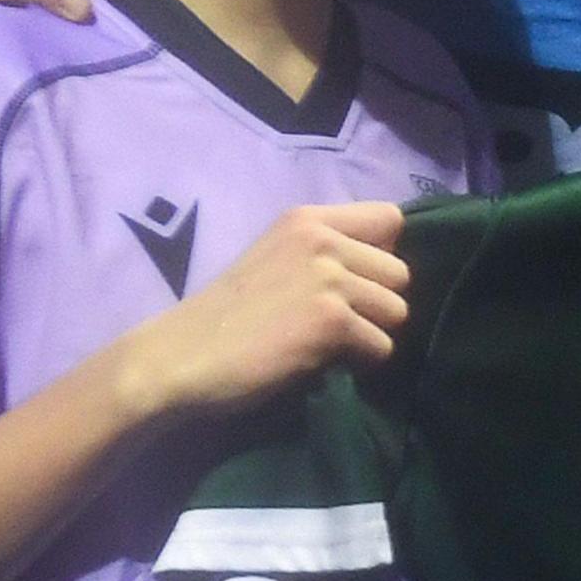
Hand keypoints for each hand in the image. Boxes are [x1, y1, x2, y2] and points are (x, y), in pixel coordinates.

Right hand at [116, 201, 409, 421]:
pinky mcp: (331, 320)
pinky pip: (382, 346)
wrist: (180, 357)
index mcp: (307, 218)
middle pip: (400, 271)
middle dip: (378, 303)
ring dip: (372, 333)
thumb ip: (323, 253)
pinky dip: (361, 362)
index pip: (390, 218)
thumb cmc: (224, 317)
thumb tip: (380, 272)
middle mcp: (322, 238)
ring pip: (397, 310)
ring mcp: (329, 277)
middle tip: (340, 324)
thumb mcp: (276, 258)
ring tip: (332, 345)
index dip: (382, 254)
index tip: (357, 282)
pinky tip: (325, 363)